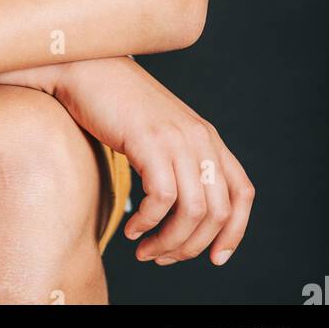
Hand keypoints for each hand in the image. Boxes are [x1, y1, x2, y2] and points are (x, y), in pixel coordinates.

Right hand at [52, 56, 254, 266]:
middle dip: (191, 246)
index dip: (235, 231)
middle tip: (162, 258)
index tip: (215, 258)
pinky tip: (131, 230)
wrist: (86, 69)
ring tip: (145, 250)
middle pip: (218, 212)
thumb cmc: (116, 104)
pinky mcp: (149, 141)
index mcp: (207, 136)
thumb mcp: (160, 132)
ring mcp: (176, 138)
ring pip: (192, 212)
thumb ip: (177, 160)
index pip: (242, 192)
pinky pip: (161, 199)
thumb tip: (182, 213)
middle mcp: (199, 137)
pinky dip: (147, 223)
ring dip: (168, 242)